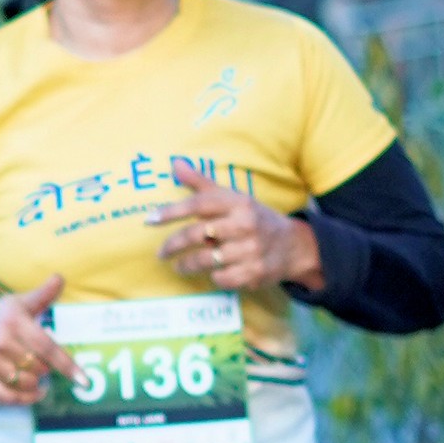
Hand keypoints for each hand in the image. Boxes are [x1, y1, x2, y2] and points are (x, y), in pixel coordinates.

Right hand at [0, 275, 69, 404]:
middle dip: (45, 369)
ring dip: (36, 383)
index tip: (83, 380)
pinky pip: (6, 397)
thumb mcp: (19, 303)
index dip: (66, 365)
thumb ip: (42, 295)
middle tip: (41, 363)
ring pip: (24, 383)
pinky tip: (34, 393)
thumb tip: (60, 278)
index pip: (46, 347)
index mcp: (14, 321)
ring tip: (36, 376)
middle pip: (37, 367)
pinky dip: (24, 399)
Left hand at [153, 159, 320, 290]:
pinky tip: (211, 274)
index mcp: (238, 203)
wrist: (293, 246)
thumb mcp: (232, 198)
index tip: (150, 219)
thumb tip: (175, 163)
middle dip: (173, 245)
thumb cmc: (253, 218)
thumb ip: (201, 184)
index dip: (172, 211)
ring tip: (178, 266)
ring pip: (205, 260)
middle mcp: (245, 224)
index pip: (199, 204)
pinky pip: (221, 278)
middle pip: (197, 234)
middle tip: (161, 252)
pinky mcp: (254, 273)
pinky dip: (213, 278)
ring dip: (186, 265)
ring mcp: (250, 250)